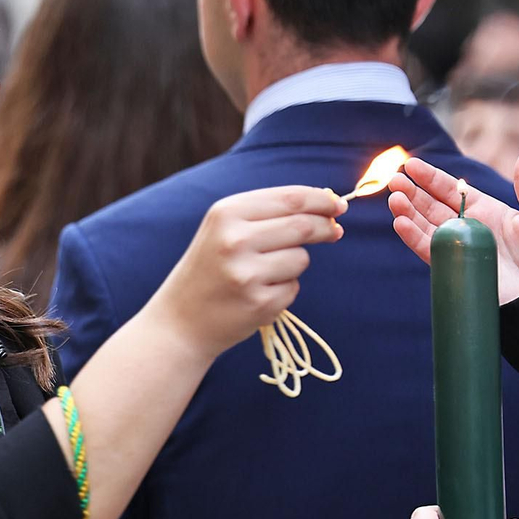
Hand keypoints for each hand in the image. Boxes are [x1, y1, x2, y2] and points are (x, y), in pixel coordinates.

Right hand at [149, 186, 345, 358]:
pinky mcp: (259, 303)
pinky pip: (293, 288)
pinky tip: (255, 295)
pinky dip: (283, 290)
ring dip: (294, 264)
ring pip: (302, 259)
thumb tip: (329, 206)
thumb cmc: (209, 268)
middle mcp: (235, 240)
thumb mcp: (224, 229)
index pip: (290, 198)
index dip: (322, 200)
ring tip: (261, 274)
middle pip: (303, 226)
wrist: (180, 320)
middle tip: (334, 231)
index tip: (338, 205)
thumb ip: (268, 213)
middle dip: (325, 227)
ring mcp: (247, 273)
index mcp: (226, 213)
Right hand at [387, 148, 518, 304]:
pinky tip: (401, 223)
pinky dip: (412, 236)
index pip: (451, 189)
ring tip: (394, 198)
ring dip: (407, 212)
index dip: (431, 178)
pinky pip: (427, 249)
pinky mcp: (452, 267)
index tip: (412, 165)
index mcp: (485, 210)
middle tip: (395, 179)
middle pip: (431, 205)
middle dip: (412, 192)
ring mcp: (458, 247)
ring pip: (424, 225)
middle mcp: (466, 227)